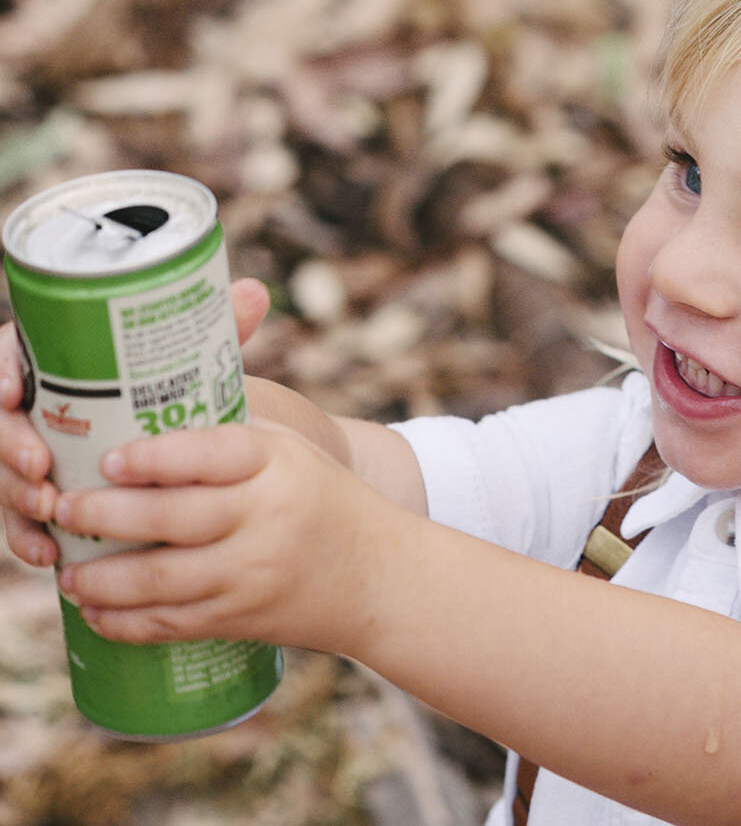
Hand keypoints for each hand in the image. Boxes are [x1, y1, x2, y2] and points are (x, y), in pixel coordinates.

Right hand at [0, 278, 271, 567]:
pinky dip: (30, 537)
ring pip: (6, 472)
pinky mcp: (42, 495)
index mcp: (58, 360)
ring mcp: (33, 453)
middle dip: (9, 445)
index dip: (0, 373)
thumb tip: (254, 293)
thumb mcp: (192, 361)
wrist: (186, 442)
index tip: (12, 393)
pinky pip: (20, 520)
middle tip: (42, 466)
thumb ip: (216, 328)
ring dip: (18, 495)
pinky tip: (51, 554)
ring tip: (52, 511)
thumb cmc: (178, 390)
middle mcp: (37, 406)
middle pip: (0, 420)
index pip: (8, 355)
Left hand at [51, 420, 402, 653]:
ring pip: (160, 579)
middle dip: (103, 516)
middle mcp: (267, 517)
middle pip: (172, 517)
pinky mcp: (244, 618)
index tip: (108, 458)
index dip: (155, 456)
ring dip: (100, 578)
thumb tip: (137, 413)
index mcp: (278, 464)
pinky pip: (171, 623)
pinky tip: (96, 612)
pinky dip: (125, 622)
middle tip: (63, 508)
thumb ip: (226, 434)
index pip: (211, 453)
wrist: (380, 577)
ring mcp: (254, 572)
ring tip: (68, 570)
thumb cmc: (323, 499)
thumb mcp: (292, 450)